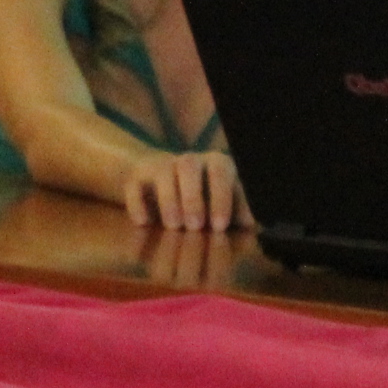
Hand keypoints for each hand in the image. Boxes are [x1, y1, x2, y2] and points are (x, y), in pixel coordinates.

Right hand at [121, 150, 247, 231]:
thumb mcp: (224, 201)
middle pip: (189, 166)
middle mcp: (189, 160)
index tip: (219, 226)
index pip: (220, 171)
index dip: (221, 197)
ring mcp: (161, 165)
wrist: (162, 181)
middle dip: (193, 197)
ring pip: (163, 172)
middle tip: (195, 226)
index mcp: (216, 164)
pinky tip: (143, 222)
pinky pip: (135, 185)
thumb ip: (238, 209)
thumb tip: (252, 223)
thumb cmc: (204, 197)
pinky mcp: (137, 177)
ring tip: (174, 226)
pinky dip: (137, 203)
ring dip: (169, 200)